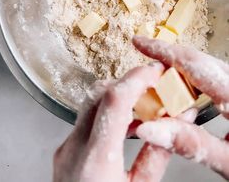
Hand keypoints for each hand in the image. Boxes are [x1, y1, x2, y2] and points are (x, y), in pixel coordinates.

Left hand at [53, 62, 172, 181]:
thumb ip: (155, 158)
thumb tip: (170, 127)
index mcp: (95, 162)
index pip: (113, 101)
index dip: (136, 78)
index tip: (154, 72)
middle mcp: (73, 149)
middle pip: (98, 95)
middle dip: (128, 82)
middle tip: (151, 84)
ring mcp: (64, 149)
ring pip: (90, 103)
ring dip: (117, 95)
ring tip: (142, 103)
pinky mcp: (63, 152)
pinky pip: (85, 119)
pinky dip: (106, 112)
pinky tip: (124, 123)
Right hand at [133, 36, 228, 179]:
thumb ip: (191, 143)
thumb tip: (150, 129)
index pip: (194, 64)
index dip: (163, 51)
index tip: (139, 42)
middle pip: (201, 61)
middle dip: (169, 57)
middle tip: (143, 59)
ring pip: (209, 67)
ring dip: (182, 67)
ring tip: (158, 74)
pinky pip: (217, 77)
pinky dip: (196, 78)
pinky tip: (186, 88)